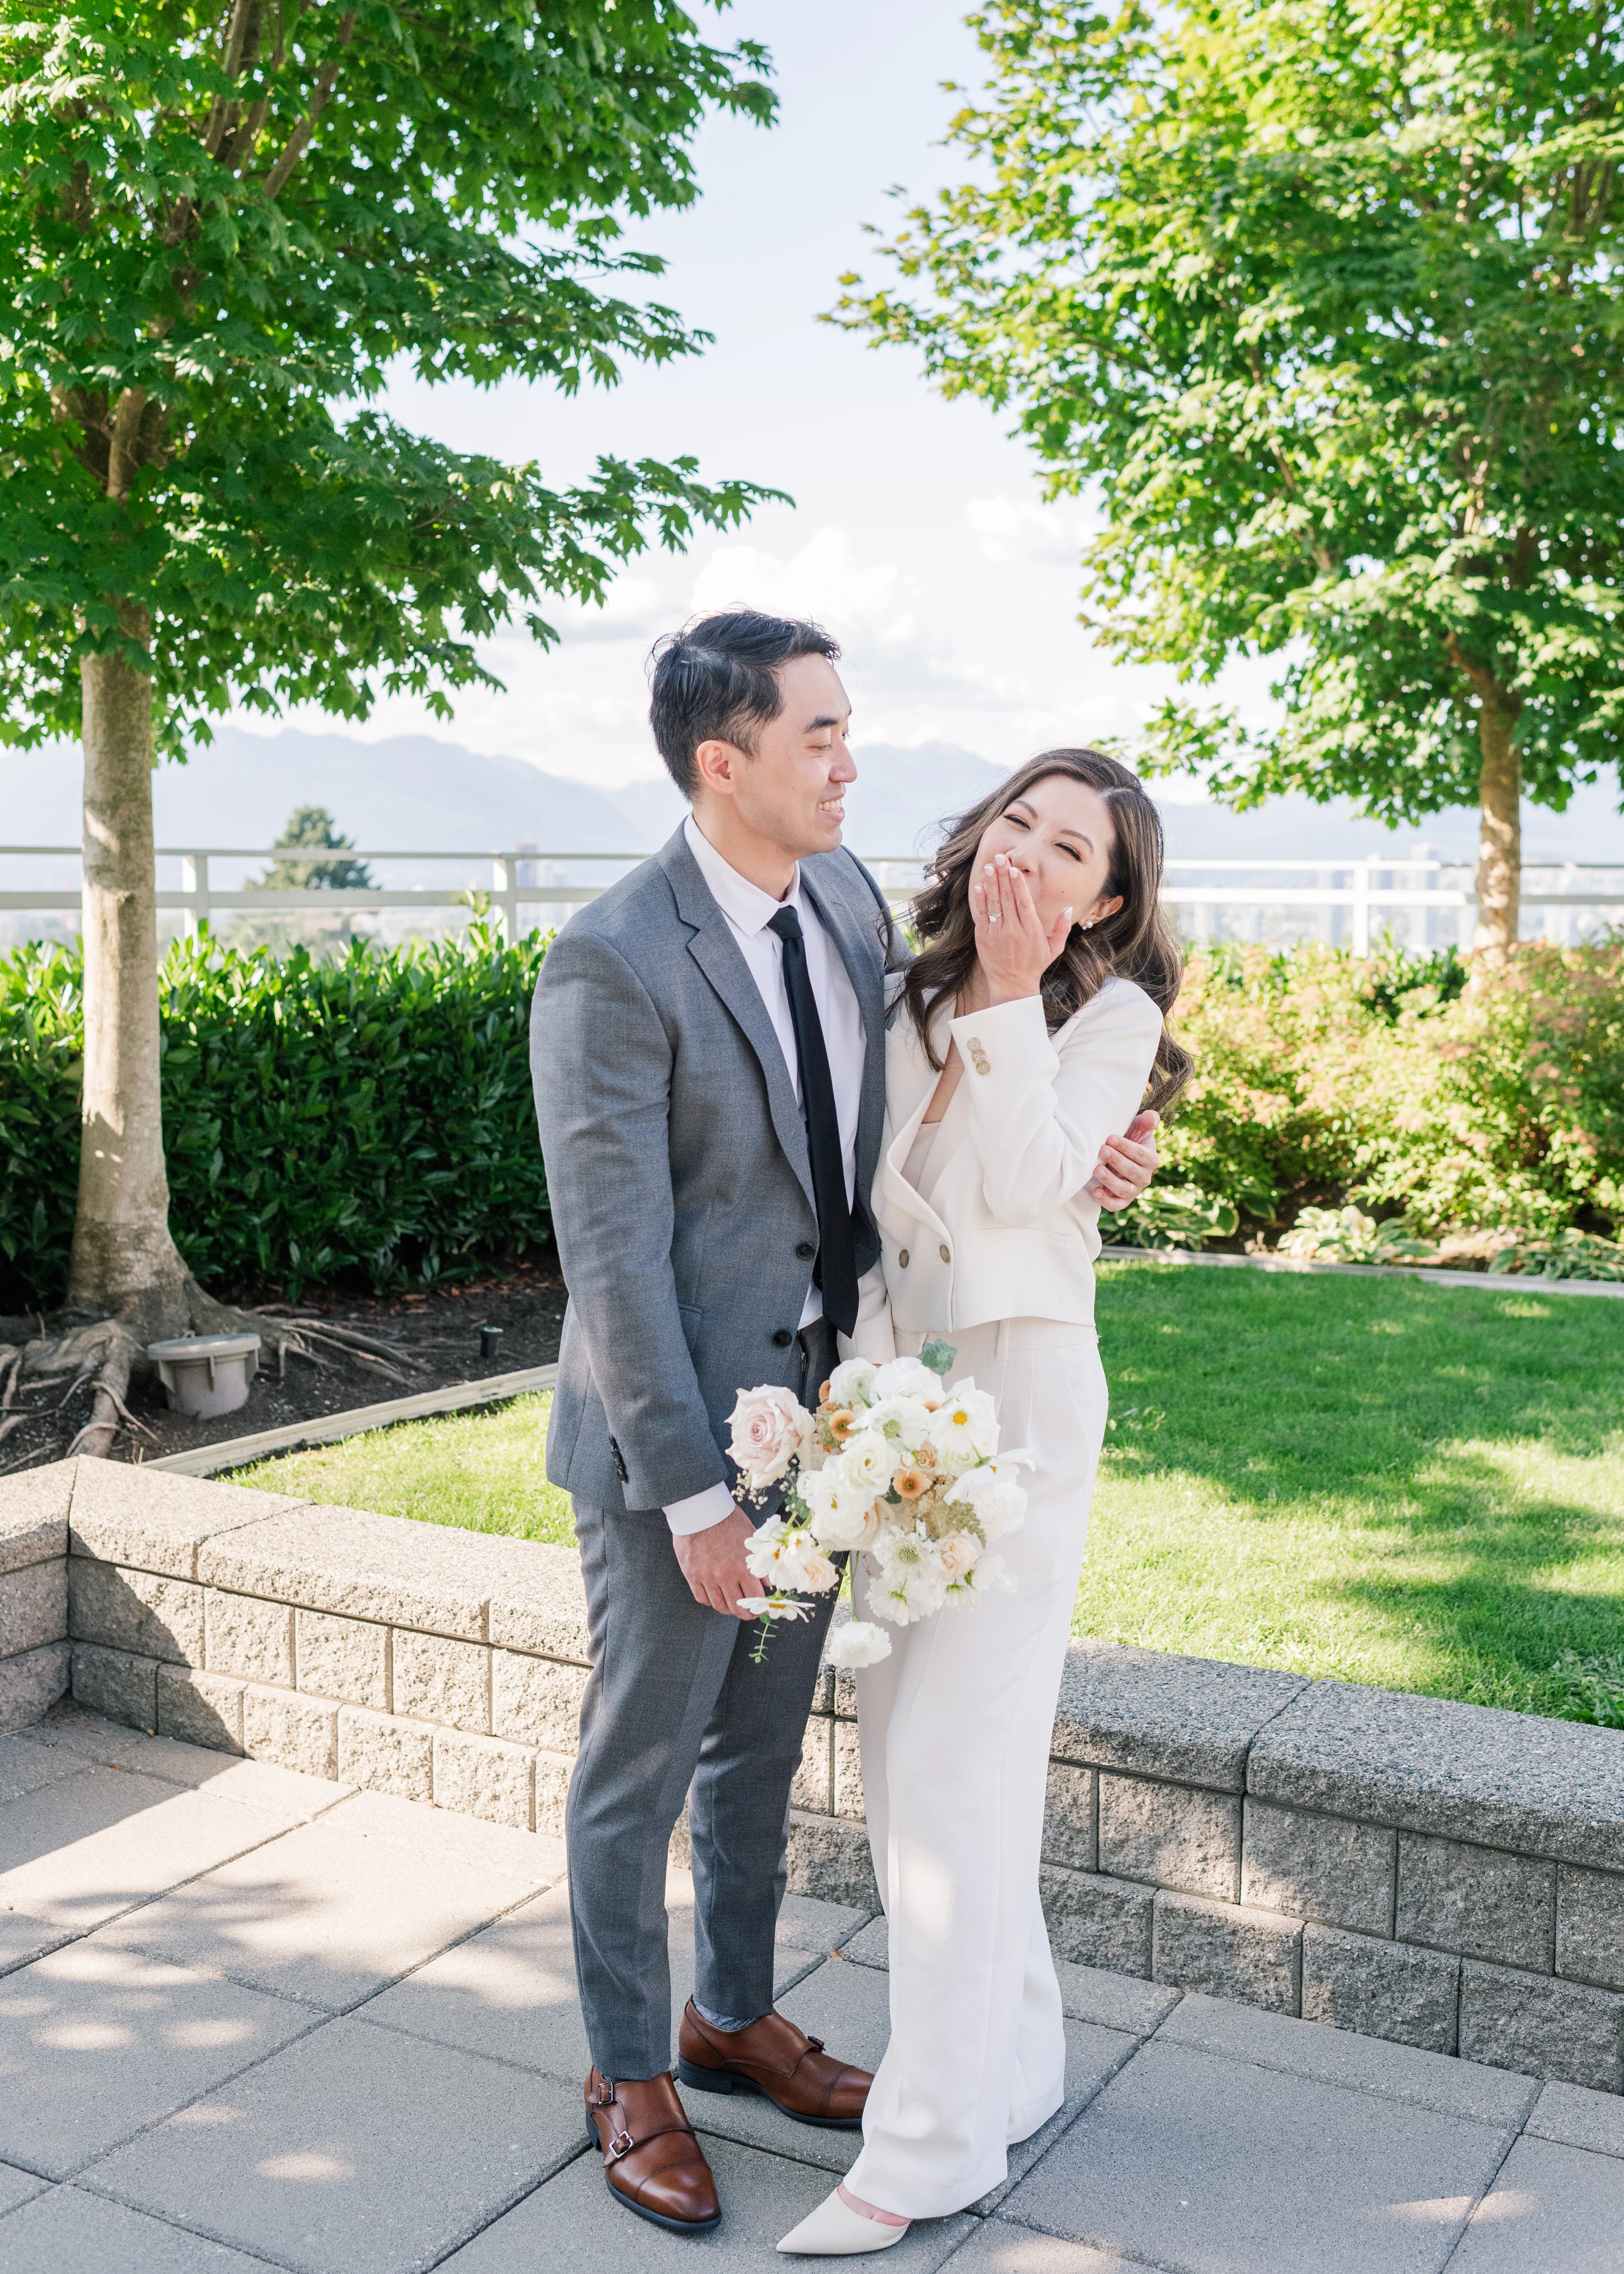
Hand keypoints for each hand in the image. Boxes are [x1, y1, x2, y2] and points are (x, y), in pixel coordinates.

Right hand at [673, 1508, 758, 1618]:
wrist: (700, 1510)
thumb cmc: (728, 1520)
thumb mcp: (750, 1538)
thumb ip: (759, 1562)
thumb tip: (767, 1583)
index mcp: (743, 1567)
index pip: (754, 1598)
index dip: (759, 1608)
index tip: (759, 1610)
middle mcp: (725, 1576)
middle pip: (736, 1607)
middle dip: (744, 1614)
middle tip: (747, 1614)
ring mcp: (707, 1577)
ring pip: (718, 1605)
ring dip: (727, 1609)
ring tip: (731, 1606)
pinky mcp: (692, 1575)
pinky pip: (701, 1598)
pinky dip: (709, 1601)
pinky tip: (714, 1596)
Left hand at [971, 852, 1071, 1005]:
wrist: (1012, 985)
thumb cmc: (1034, 965)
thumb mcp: (1054, 949)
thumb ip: (1062, 928)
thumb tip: (1068, 909)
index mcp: (1031, 930)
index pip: (1023, 902)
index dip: (1018, 884)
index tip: (1014, 869)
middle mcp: (1013, 930)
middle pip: (1007, 898)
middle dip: (1004, 876)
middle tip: (1000, 858)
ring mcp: (997, 933)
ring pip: (994, 903)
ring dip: (991, 883)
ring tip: (990, 866)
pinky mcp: (984, 937)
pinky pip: (982, 914)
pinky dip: (981, 899)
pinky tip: (981, 885)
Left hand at [1088, 1108, 1160, 1208]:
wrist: (1117, 1155)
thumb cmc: (1128, 1139)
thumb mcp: (1137, 1128)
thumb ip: (1146, 1121)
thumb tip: (1151, 1116)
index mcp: (1151, 1159)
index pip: (1141, 1154)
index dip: (1127, 1147)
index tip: (1110, 1138)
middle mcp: (1144, 1177)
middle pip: (1132, 1171)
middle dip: (1117, 1161)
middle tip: (1101, 1150)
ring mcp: (1133, 1190)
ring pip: (1124, 1189)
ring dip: (1110, 1181)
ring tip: (1096, 1170)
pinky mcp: (1122, 1201)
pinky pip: (1116, 1205)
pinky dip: (1106, 1201)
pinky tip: (1095, 1191)